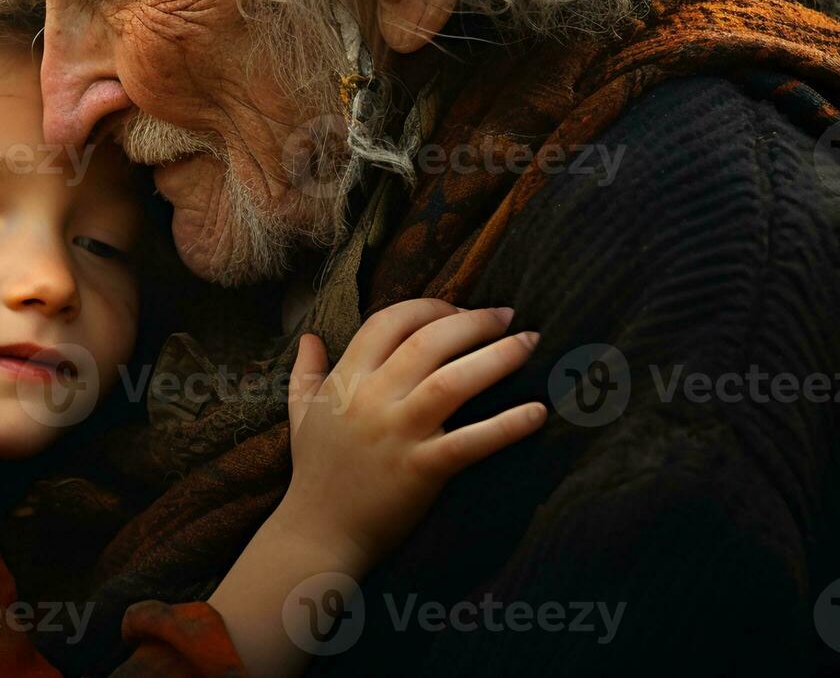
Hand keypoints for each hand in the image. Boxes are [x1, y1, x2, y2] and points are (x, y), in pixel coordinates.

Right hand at [277, 299, 545, 572]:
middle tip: (507, 315)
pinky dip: (508, 426)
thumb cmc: (314, 472)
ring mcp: (398, 433)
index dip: (429, 307)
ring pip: (453, 381)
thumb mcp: (301, 414)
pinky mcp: (422, 470)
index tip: (458, 308)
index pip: (389, 322)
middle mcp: (373, 399)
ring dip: (497, 357)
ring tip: (529, 342)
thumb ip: (305, 371)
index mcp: (347, 380)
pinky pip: (472, 442)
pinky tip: (538, 412)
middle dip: (473, 321)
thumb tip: (310, 337)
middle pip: (428, 341)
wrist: (318, 533)